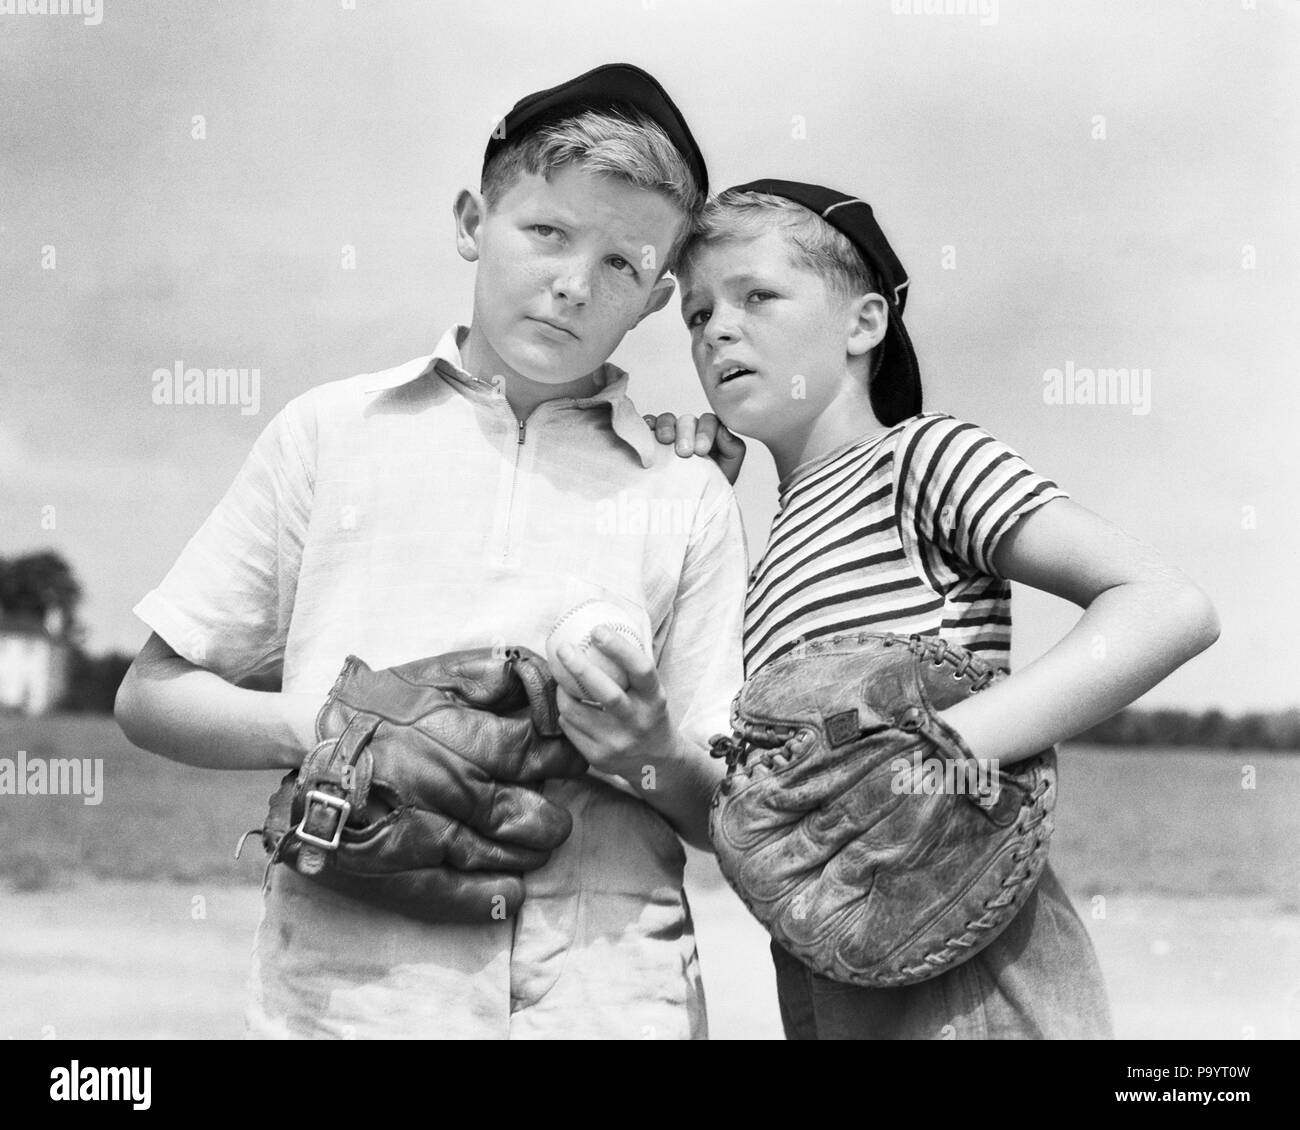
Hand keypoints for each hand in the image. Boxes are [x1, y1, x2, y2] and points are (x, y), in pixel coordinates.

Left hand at [553, 626, 673, 786]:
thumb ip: (633, 668)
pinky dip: (566, 713)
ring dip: (563, 691)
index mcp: (655, 700)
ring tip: (561, 679)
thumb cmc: (649, 715)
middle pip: (605, 692)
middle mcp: (638, 722)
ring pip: (577, 711)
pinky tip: (570, 706)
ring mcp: (617, 742)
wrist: (657, 763)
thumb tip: (601, 629)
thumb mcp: (652, 692)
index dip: (619, 648)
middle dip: (579, 667)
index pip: (640, 669)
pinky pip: (570, 728)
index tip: (598, 630)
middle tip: (563, 648)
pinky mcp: (598, 758)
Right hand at [644, 411, 745, 484]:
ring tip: (665, 441)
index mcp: (710, 435)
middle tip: (684, 452)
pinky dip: (648, 424)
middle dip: (686, 433)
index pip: (709, 422)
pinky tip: (647, 432)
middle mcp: (690, 431)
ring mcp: (669, 433)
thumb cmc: (708, 489)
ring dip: (666, 426)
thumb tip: (723, 433)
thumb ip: (733, 450)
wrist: (689, 508)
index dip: (706, 432)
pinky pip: (648, 424)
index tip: (701, 451)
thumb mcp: (727, 472)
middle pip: (688, 420)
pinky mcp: (650, 439)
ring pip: (667, 419)